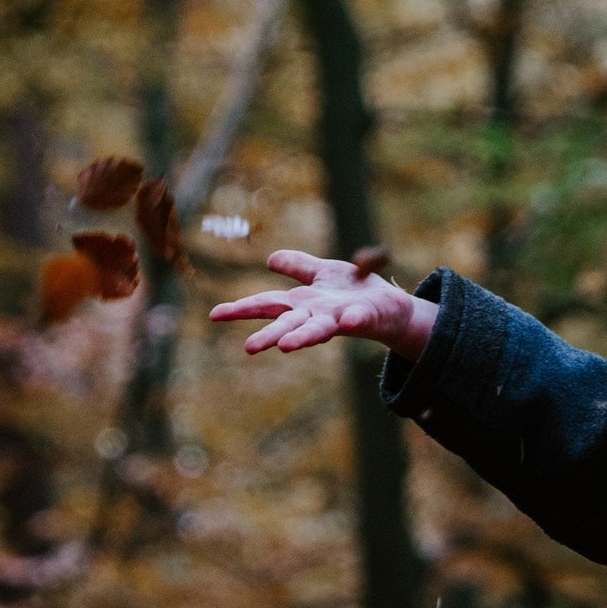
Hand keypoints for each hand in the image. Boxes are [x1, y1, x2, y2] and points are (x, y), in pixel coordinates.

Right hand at [207, 250, 437, 358]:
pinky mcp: (366, 318)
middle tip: (249, 348)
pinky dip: (353, 320)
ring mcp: (340, 319)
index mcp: (303, 303)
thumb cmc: (355, 292)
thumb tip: (271, 259)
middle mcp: (317, 315)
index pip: (268, 305)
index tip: (214, 315)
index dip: (241, 309)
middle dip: (269, 335)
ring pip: (318, 329)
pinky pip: (359, 320)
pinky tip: (348, 319)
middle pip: (288, 324)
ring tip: (286, 346)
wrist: (392, 307)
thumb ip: (299, 268)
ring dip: (302, 337)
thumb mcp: (324, 273)